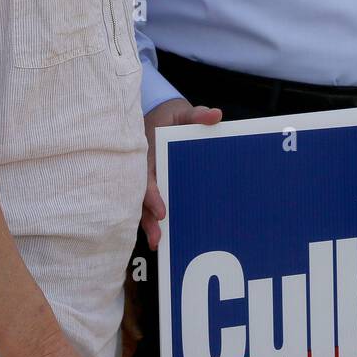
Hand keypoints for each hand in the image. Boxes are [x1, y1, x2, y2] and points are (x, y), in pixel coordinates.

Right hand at [141, 97, 222, 249]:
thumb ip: (198, 115)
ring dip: (149, 223)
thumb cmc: (174, 116)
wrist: (162, 116)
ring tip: (157, 243)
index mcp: (147, 152)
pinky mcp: (154, 184)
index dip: (151, 194)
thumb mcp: (185, 113)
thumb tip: (216, 115)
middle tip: (157, 239)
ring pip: (143, 204)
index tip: (161, 211)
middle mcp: (143, 168)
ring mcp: (147, 178)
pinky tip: (164, 236)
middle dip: (148, 218)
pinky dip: (155, 218)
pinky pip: (151, 202)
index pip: (145, 176)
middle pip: (140, 196)